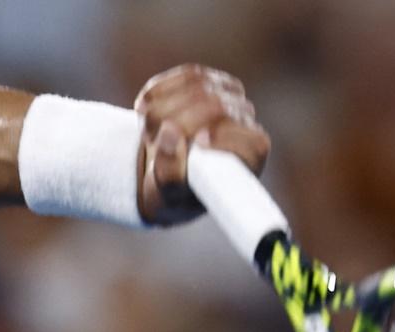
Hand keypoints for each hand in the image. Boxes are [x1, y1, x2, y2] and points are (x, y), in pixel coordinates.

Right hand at [134, 64, 269, 224]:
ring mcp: (230, 97)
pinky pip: (186, 75)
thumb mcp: (168, 193)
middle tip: (149, 137)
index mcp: (251, 157)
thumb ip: (170, 170)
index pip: (248, 140)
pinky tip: (143, 107)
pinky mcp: (211, 81)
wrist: (163, 172)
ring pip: (199, 85)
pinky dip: (158, 90)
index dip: (224, 136)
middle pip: (217, 106)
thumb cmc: (173, 192)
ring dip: (162, 106)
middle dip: (176, 118)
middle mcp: (247, 123)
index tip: (196, 142)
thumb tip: (171, 132)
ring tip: (146, 131)